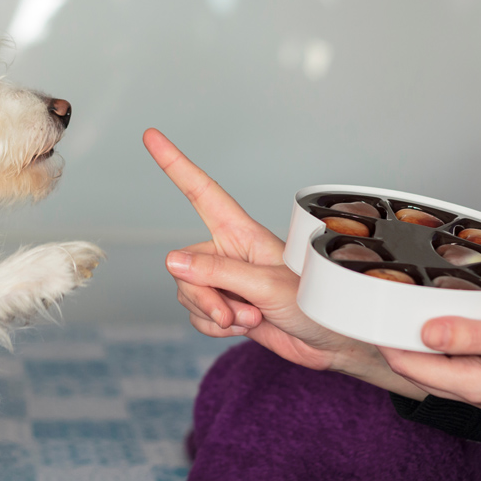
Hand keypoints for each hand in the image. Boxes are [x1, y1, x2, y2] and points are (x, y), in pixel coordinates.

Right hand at [143, 128, 425, 397]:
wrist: (329, 343)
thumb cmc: (314, 303)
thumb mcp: (266, 286)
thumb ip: (217, 273)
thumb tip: (172, 261)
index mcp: (241, 233)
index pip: (201, 192)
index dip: (175, 164)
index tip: (151, 136)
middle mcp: (228, 253)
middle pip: (184, 266)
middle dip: (203, 296)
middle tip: (232, 313)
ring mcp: (225, 281)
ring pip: (187, 293)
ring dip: (213, 315)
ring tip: (249, 319)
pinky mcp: (225, 307)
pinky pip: (197, 316)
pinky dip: (215, 328)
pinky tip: (243, 328)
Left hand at [379, 304, 480, 409]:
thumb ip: (474, 336)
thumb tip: (426, 333)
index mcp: (479, 385)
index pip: (412, 367)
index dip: (386, 341)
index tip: (369, 314)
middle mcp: (477, 391)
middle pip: (417, 369)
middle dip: (394, 342)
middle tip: (378, 307)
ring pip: (434, 366)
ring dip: (415, 342)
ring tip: (399, 310)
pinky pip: (454, 361)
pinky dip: (439, 342)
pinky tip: (438, 321)